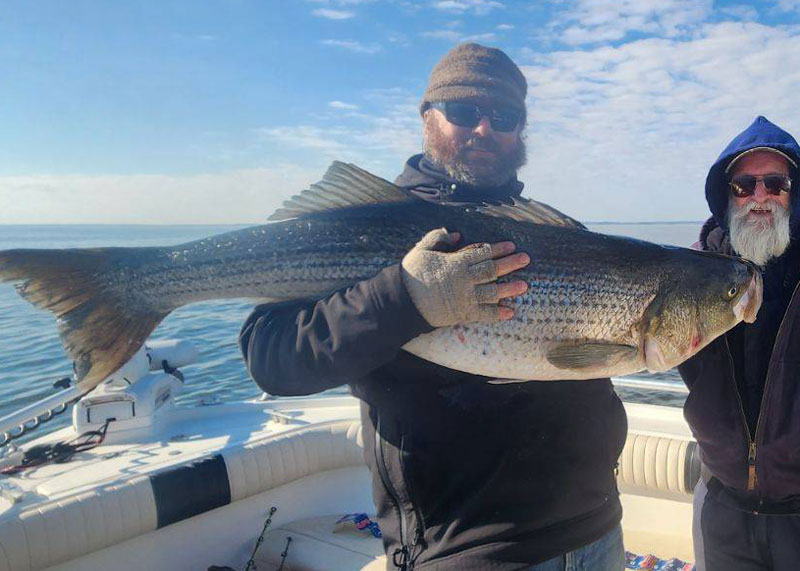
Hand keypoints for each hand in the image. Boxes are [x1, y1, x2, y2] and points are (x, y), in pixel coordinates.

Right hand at [400, 228, 529, 326]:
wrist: (402, 302)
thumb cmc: (411, 274)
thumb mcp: (421, 250)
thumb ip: (438, 238)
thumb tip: (457, 233)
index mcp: (455, 262)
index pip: (482, 253)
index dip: (498, 249)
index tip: (511, 245)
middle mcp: (464, 280)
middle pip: (492, 270)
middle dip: (510, 264)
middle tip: (526, 259)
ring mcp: (465, 298)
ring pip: (492, 292)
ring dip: (509, 289)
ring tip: (524, 286)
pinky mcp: (462, 314)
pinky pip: (484, 314)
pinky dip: (497, 314)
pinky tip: (510, 312)